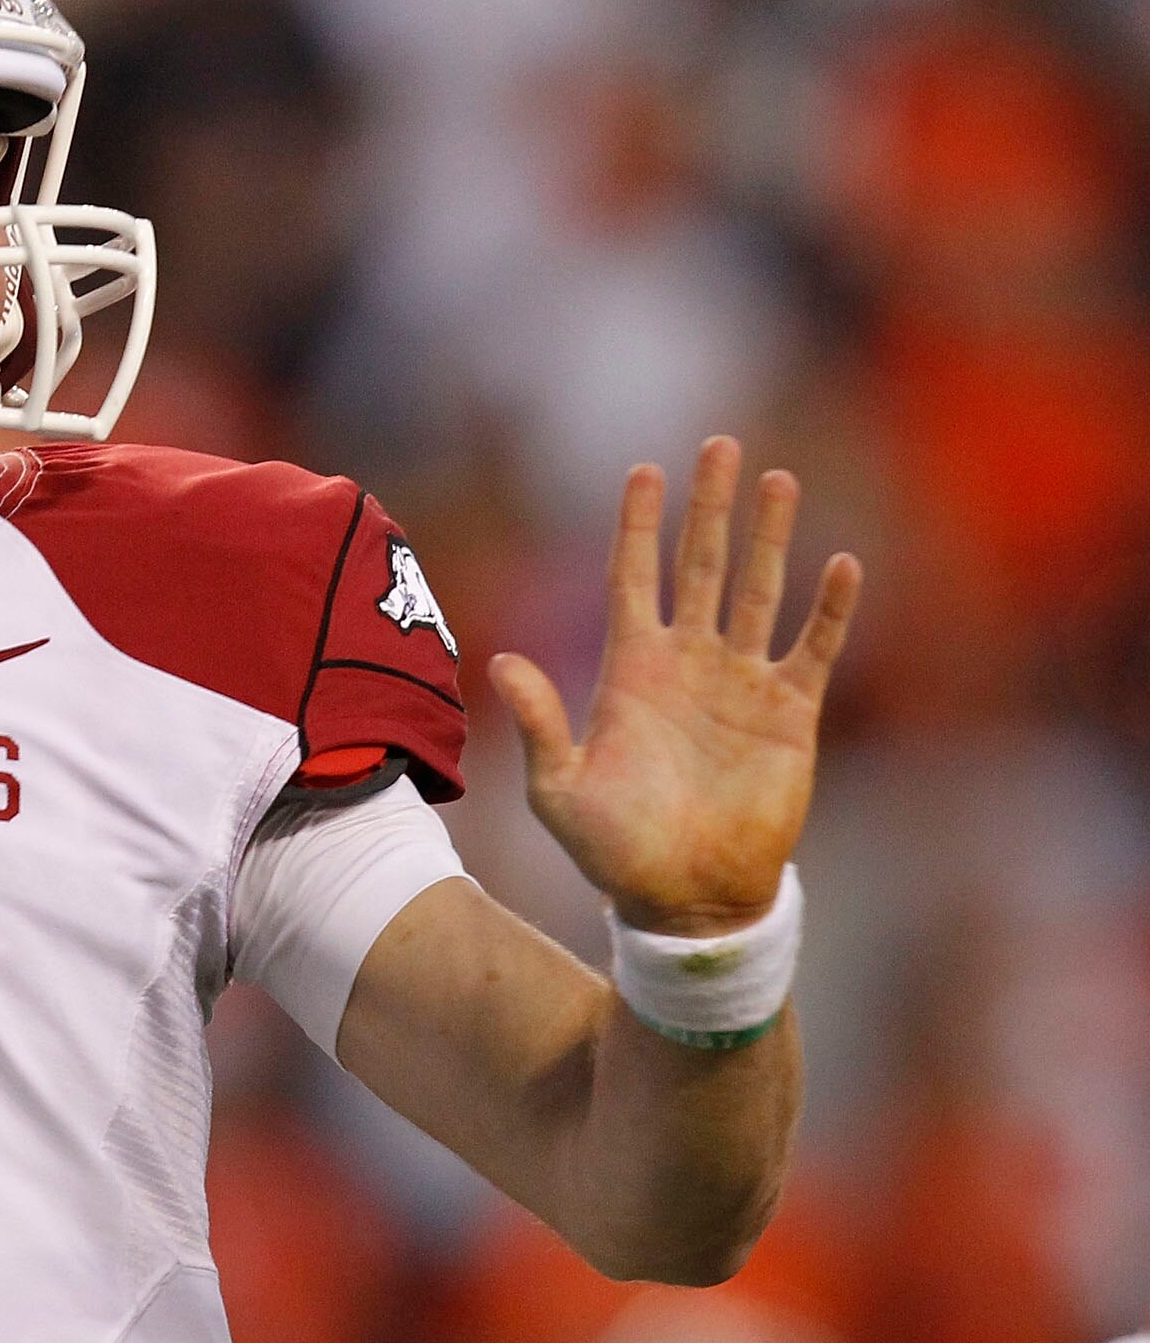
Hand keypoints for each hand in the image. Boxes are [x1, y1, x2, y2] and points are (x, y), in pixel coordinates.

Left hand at [490, 437, 861, 935]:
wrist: (685, 899)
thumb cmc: (613, 851)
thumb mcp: (559, 789)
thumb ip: (538, 723)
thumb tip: (502, 659)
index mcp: (630, 670)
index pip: (633, 577)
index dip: (639, 525)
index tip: (645, 469)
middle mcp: (688, 663)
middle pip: (699, 564)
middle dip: (709, 507)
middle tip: (721, 443)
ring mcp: (741, 684)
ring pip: (758, 590)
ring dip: (770, 538)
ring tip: (779, 480)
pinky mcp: (790, 714)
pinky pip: (814, 649)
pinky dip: (829, 609)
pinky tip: (840, 564)